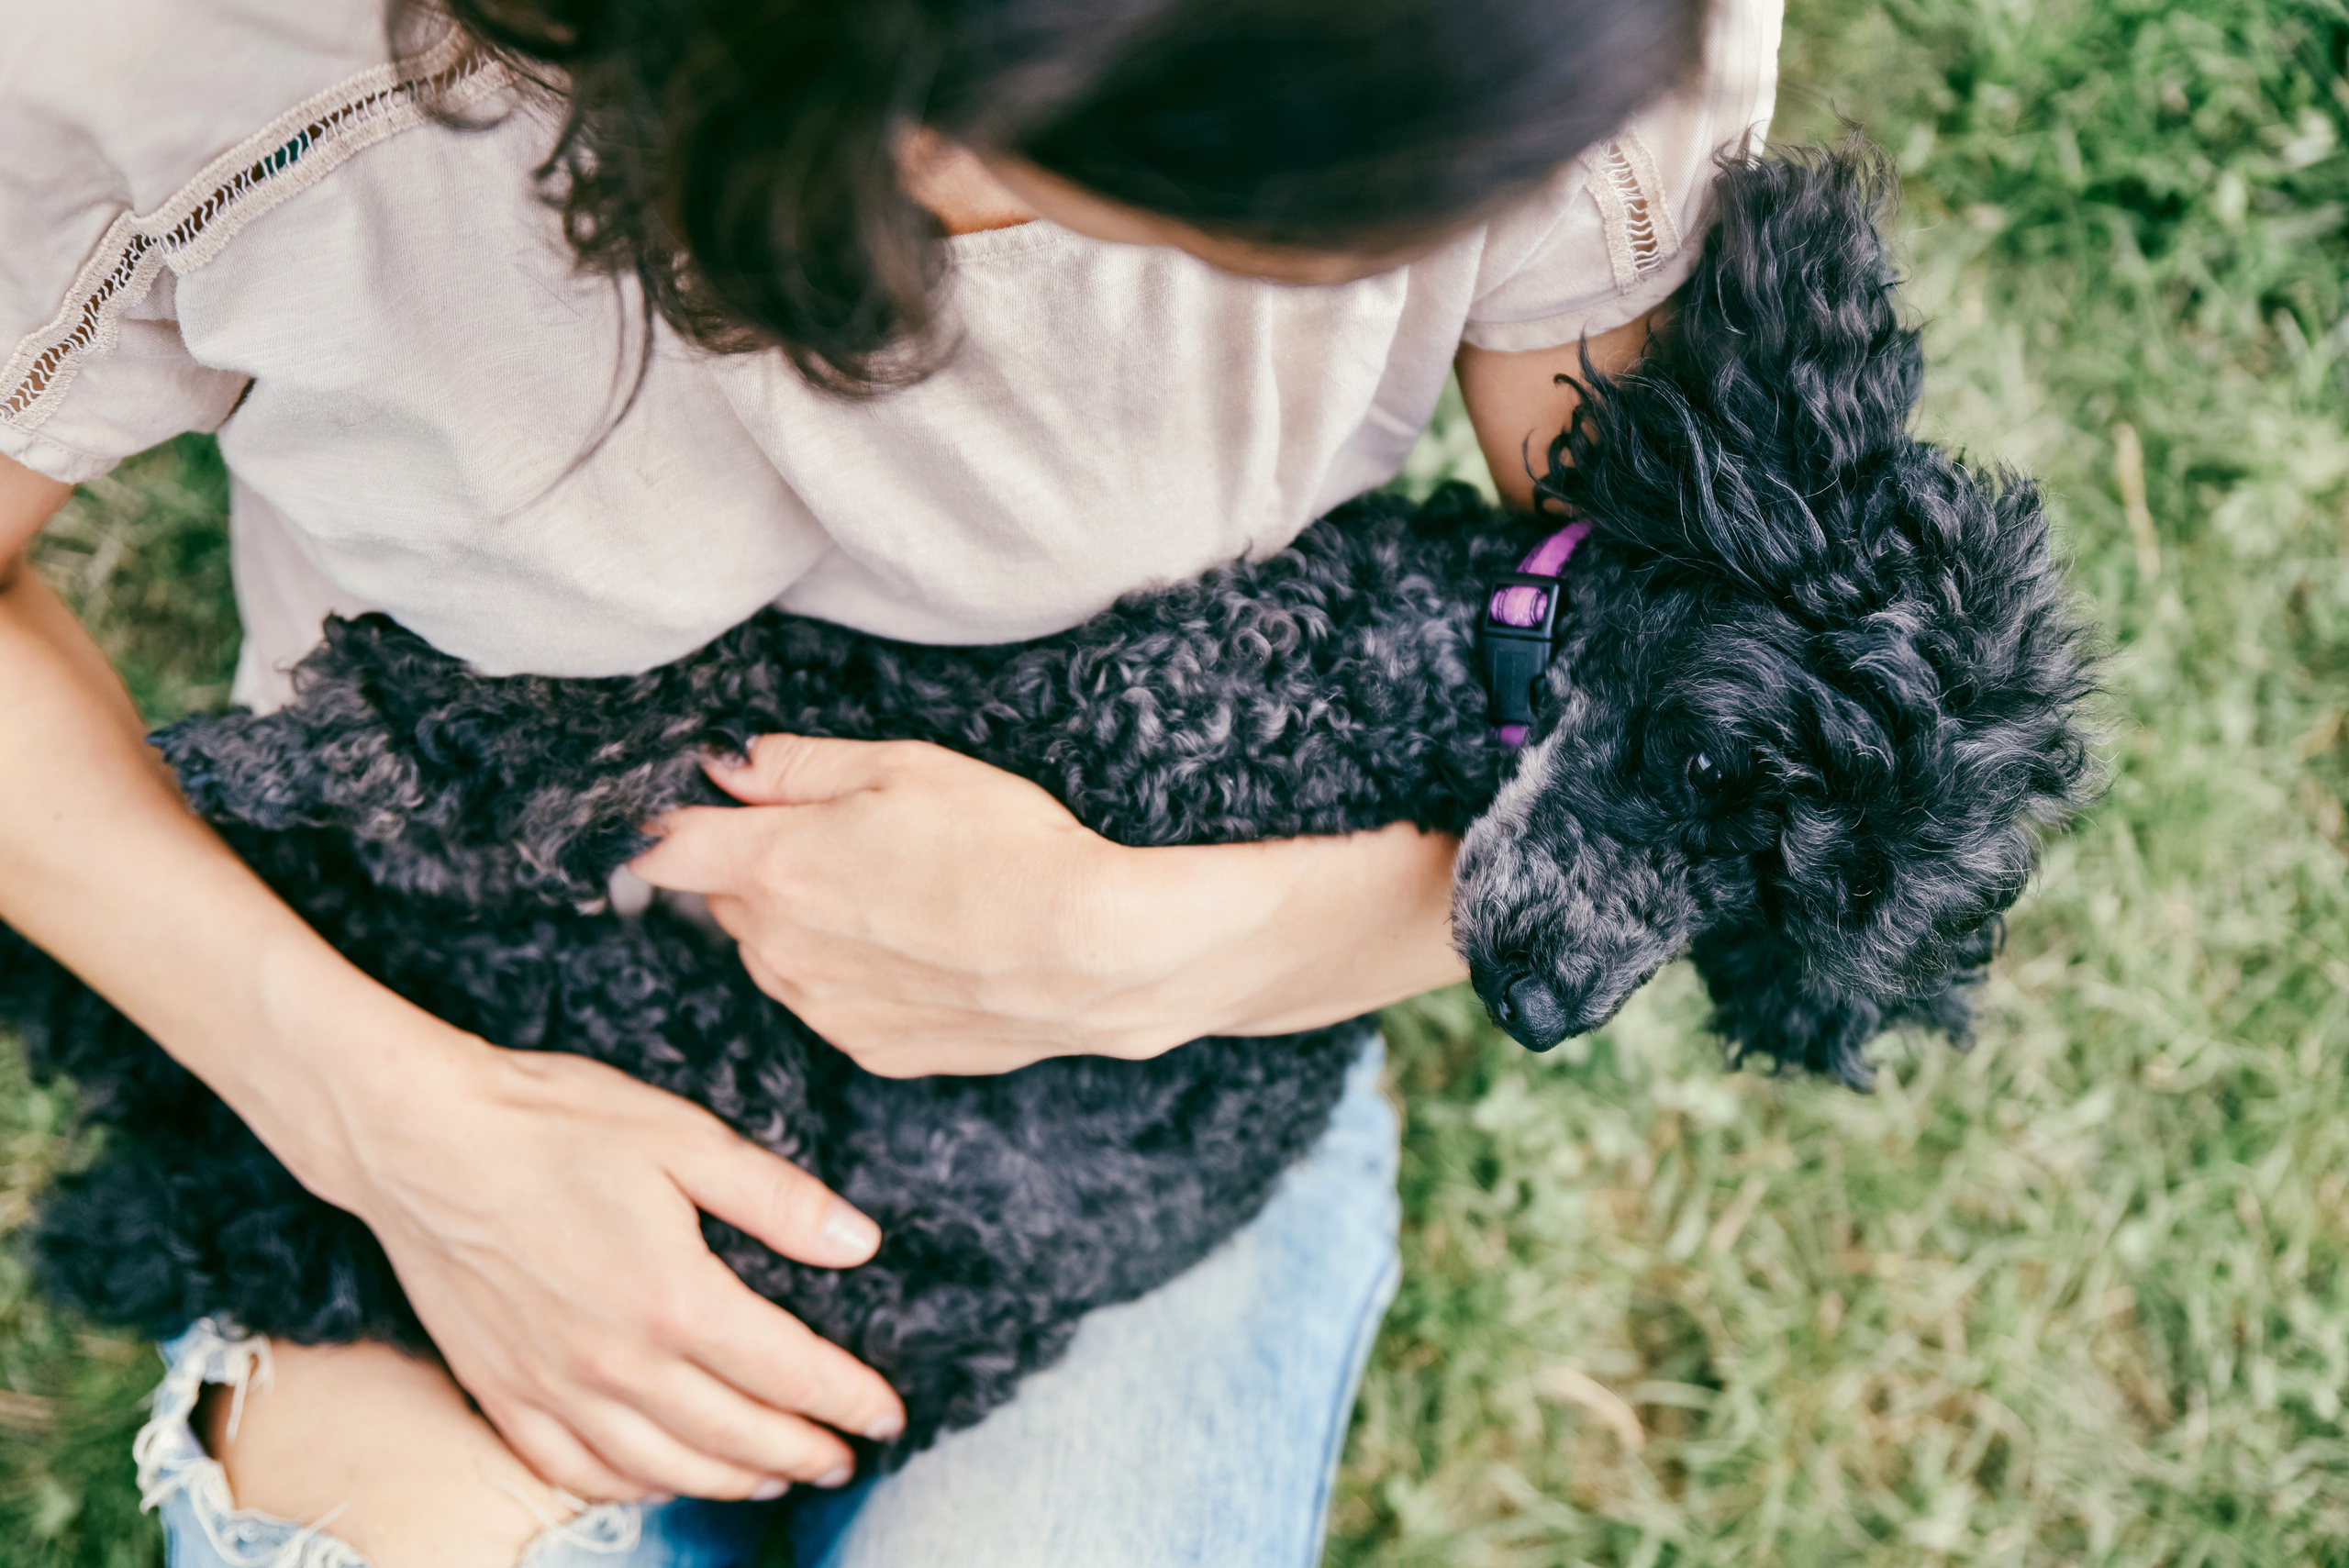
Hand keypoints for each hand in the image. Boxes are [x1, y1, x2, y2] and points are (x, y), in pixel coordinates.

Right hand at [318, 1035, 906, 1501]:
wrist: (418, 1138)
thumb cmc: (554, 1124)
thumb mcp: (685, 1138)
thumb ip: (778, 1200)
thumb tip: (861, 1244)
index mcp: (676, 1298)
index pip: (791, 1372)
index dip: (849, 1399)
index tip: (889, 1415)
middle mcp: (619, 1362)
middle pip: (736, 1435)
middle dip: (805, 1451)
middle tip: (845, 1459)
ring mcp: (554, 1388)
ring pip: (664, 1466)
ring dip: (731, 1481)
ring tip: (775, 1478)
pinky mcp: (502, 1392)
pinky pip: (576, 1472)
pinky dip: (632, 1488)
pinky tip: (660, 1480)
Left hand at [628, 735, 1170, 1076]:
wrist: (1094, 955)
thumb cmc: (1008, 847)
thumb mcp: (904, 768)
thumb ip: (797, 766)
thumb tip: (726, 766)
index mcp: (771, 869)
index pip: (663, 849)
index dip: (668, 821)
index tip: (698, 806)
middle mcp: (778, 950)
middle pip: (726, 901)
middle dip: (760, 866)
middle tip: (848, 837)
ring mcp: (823, 1010)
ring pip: (777, 955)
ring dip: (807, 923)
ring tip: (899, 894)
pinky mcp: (872, 1050)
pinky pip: (832, 1002)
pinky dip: (856, 974)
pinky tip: (925, 946)